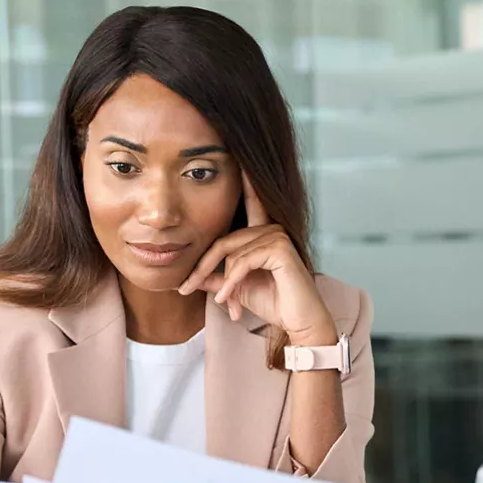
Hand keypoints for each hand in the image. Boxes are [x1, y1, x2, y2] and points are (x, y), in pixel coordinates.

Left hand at [177, 175, 336, 344]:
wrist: (298, 322)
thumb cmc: (273, 303)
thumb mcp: (234, 288)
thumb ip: (214, 277)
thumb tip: (187, 277)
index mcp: (262, 233)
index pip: (248, 203)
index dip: (243, 181)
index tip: (235, 160)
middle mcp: (272, 228)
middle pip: (223, 240)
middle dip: (202, 266)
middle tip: (185, 288)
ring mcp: (278, 235)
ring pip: (230, 253)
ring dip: (221, 282)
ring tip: (224, 304)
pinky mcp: (281, 248)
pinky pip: (242, 261)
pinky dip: (231, 283)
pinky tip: (229, 301)